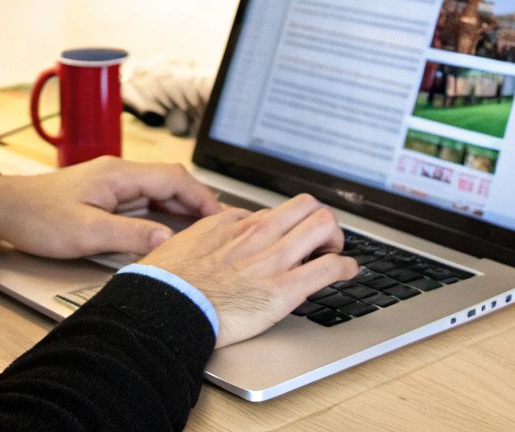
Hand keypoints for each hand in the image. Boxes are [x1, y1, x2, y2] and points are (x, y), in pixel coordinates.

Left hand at [0, 157, 222, 257]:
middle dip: (198, 202)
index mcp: (119, 174)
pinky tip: (168, 227)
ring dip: (181, 206)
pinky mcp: (103, 193)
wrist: (2, 208)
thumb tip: (169, 240)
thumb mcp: (85, 233)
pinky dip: (162, 210)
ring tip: (203, 229)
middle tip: (220, 226)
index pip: (174, 178)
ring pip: (158, 189)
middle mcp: (119, 172)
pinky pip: (143, 198)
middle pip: (170, 181)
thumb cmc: (37, 218)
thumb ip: (130, 236)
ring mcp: (111, 181)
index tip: (221, 218)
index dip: (202, 197)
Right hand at [137, 193, 357, 346]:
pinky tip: (348, 272)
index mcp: (235, 224)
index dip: (288, 226)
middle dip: (321, 220)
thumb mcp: (187, 240)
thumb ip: (212, 232)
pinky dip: (346, 267)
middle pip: (308, 206)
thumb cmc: (169, 282)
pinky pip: (329, 267)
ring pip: (324, 225)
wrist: (166, 309)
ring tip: (335, 251)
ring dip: (337, 238)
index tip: (291, 237)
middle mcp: (259, 235)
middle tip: (321, 240)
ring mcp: (274, 260)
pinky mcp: (284, 289)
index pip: (277, 212)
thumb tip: (226, 228)